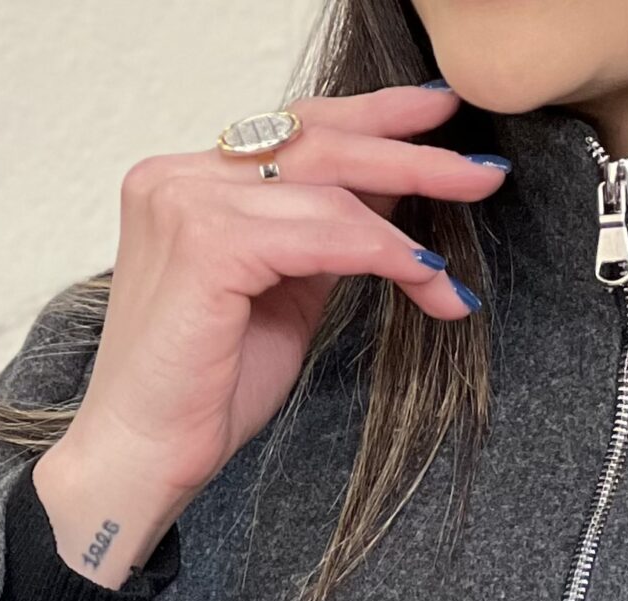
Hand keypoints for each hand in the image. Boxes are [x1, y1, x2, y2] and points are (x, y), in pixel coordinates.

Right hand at [33, 81, 505, 581]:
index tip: (439, 115)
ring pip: (329, 188)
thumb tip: (391, 201)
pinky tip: (426, 280)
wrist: (143, 458)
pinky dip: (384, 254)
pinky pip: (322, 234)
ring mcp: (185, 201)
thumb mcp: (284, 299)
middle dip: (411, 153)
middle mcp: (179, 175)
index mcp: (189, 181)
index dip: (374, 118)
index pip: (295, 129)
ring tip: (456, 266)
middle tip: (484, 169)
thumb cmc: (203, 395)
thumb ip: (322, 242)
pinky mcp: (204, 242)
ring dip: (410, 218)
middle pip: (318, 140)